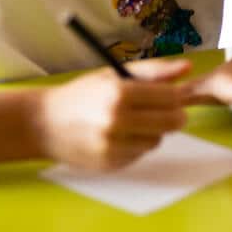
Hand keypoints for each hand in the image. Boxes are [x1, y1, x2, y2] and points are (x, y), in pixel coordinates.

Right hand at [34, 59, 191, 170]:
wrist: (44, 124)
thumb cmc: (81, 95)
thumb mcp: (113, 75)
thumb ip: (152, 71)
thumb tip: (187, 68)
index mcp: (119, 94)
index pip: (169, 97)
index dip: (176, 96)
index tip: (172, 95)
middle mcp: (116, 121)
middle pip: (170, 122)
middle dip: (173, 115)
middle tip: (165, 110)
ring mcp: (112, 146)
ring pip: (157, 140)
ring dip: (153, 132)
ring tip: (133, 121)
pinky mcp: (109, 164)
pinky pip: (139, 155)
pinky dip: (135, 145)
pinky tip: (118, 136)